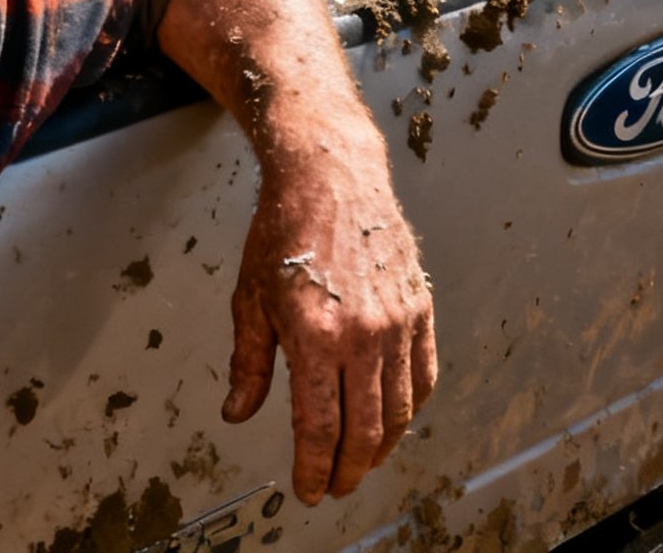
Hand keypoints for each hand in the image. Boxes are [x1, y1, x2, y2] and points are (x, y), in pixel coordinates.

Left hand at [224, 141, 437, 503]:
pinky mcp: (419, 308)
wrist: (330, 174)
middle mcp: (363, 334)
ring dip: (382, 448)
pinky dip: (410, 408)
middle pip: (366, 432)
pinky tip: (394, 418)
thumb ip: (250, 363)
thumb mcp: (251, 296)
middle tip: (333, 483)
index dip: (313, 469)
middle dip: (348, 469)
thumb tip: (239, 411)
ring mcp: (397, 322)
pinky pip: (423, 376)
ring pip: (400, 412)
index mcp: (315, 334)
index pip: (320, 429)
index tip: (307, 488)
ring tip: (361, 460)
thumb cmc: (286, 226)